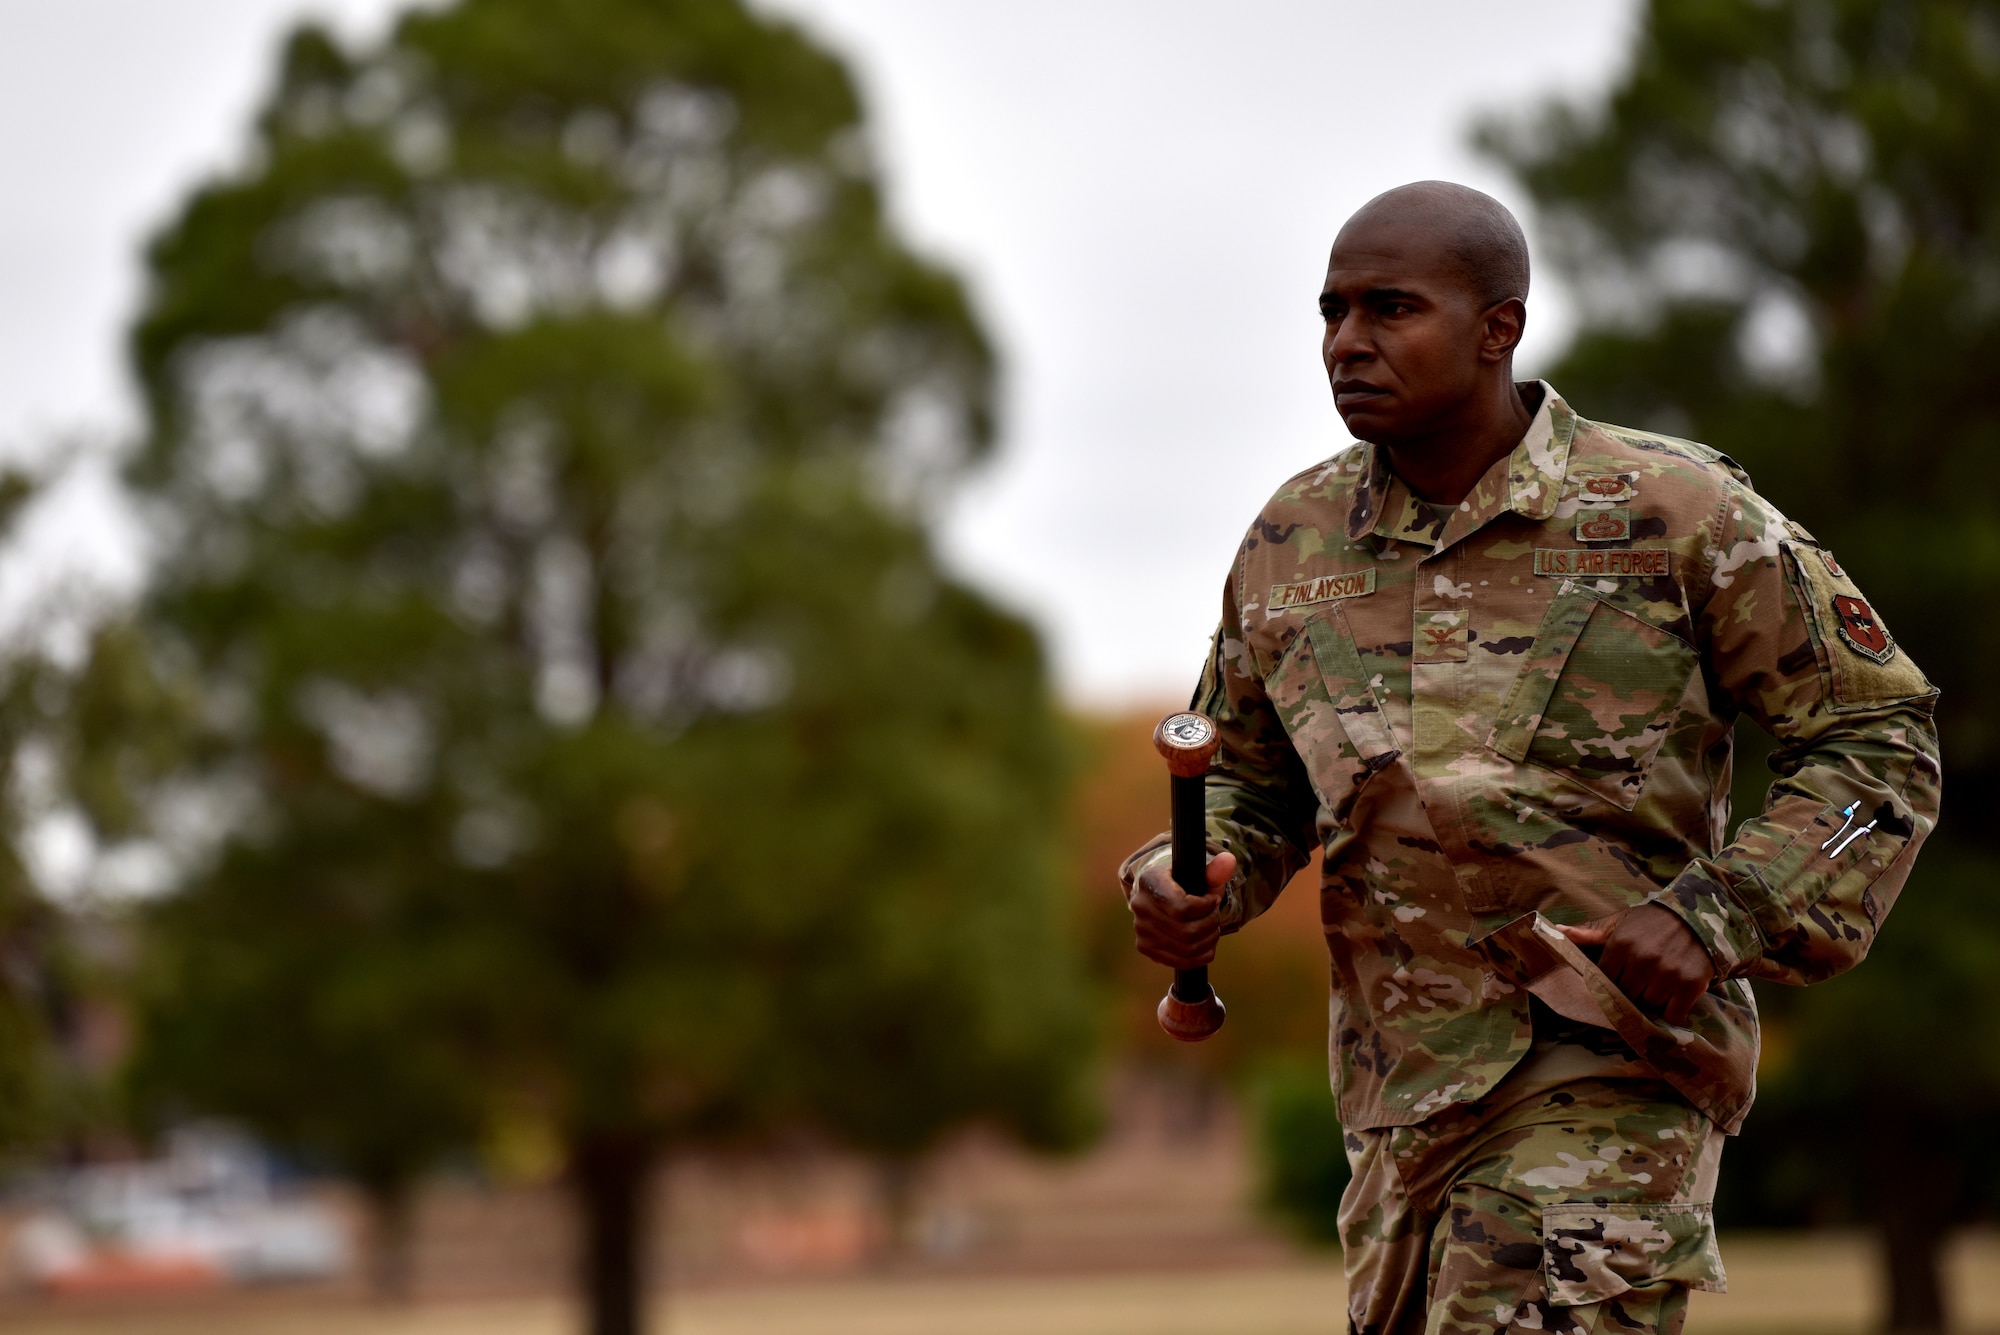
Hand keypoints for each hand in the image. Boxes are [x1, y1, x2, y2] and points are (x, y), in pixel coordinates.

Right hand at [1129, 851, 1236, 970]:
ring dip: (1209, 940)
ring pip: (1187, 949)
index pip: (1182, 908)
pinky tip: (1206, 942)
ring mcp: (1141, 931)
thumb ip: (1214, 869)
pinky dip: (1201, 955)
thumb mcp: (1197, 872)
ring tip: (1212, 927)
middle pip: (1187, 932)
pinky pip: (1181, 962)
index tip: (1213, 899)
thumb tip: (1229, 860)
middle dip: (1210, 924)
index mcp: (1150, 882)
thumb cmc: (1182, 881)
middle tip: (1215, 915)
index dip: (1206, 907)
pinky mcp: (1146, 948)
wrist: (1158, 894)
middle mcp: (1140, 907)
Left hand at [1558, 904, 1715, 1026]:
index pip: (1604, 982)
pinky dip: (1674, 1011)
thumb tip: (1557, 933)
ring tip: (1660, 984)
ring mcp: (1667, 974)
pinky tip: (1675, 997)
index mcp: (1620, 945)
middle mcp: (1642, 960)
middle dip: (1632, 992)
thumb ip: (1590, 932)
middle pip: (1626, 996)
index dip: (1610, 985)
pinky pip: (1674, 1014)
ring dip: (1654, 1000)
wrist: (1700, 915)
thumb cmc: (1654, 921)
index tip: (1617, 982)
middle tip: (1642, 982)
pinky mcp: (1690, 984)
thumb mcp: (1620, 922)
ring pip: (1649, 1005)